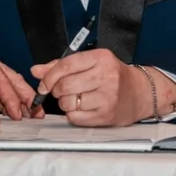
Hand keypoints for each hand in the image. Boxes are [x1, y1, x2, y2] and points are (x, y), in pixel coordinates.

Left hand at [0, 40, 35, 119]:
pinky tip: (17, 115)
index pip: (2, 79)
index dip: (12, 97)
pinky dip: (9, 105)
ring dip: (21, 103)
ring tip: (33, 115)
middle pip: (12, 82)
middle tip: (37, 113)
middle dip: (27, 98)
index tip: (19, 113)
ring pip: (9, 89)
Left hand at [31, 48, 166, 126]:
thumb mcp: (91, 63)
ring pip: (68, 103)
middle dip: (57, 91)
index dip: (49, 76)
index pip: (66, 65)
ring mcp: (107, 97)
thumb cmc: (113, 76)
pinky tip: (82, 108)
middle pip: (64, 86)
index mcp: (101, 58)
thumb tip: (36, 71)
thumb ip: (61, 66)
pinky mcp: (106, 115)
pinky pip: (75, 117)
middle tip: (62, 91)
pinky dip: (73, 114)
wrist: (140, 93)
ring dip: (65, 103)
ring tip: (75, 99)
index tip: (43, 84)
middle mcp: (106, 76)